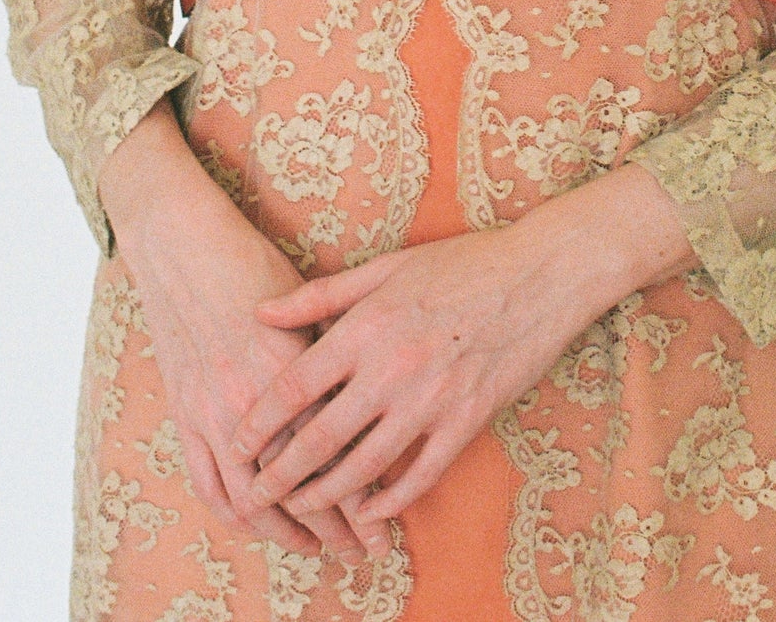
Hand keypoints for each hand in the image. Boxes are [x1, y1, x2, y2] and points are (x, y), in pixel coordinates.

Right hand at [98, 101, 386, 561]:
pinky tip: (258, 526)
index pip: (337, 452)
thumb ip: (338, 350)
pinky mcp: (185, 414)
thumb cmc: (253, 264)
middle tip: (363, 551)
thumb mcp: (309, 302)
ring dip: (286, 531)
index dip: (365, 495)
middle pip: (301, 484)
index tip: (388, 523)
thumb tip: (377, 389)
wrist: (184, 247)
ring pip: (254, 496)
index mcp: (294, 369)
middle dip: (335, 527)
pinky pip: (209, 483)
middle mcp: (253, 399)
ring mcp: (213, 412)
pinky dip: (234, 513)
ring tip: (317, 549)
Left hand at [233, 164, 694, 526]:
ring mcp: (431, 400)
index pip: (296, 387)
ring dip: (327, 496)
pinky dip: (390, 501)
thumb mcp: (386, 267)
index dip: (259, 423)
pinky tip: (368, 512)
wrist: (539, 274)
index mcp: (366, 327)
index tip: (236, 445)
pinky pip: (420, 475)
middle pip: (321, 438)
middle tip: (254, 497)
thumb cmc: (460, 263)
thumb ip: (321, 296)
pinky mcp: (466, 421)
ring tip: (300, 511)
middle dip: (280, 475)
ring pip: (365, 467)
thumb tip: (261, 312)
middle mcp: (392, 369)